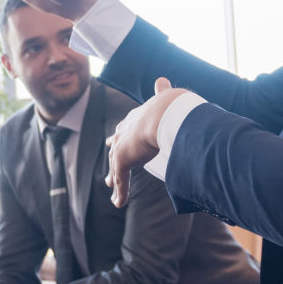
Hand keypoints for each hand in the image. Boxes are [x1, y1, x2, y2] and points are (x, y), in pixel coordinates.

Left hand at [105, 78, 187, 207]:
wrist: (165, 113)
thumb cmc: (170, 105)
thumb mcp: (166, 97)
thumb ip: (163, 91)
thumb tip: (162, 80)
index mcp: (135, 118)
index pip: (125, 127)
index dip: (121, 134)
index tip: (115, 137)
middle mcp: (125, 131)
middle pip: (116, 146)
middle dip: (114, 154)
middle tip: (111, 161)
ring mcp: (122, 146)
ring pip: (115, 167)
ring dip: (115, 178)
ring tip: (111, 186)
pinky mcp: (123, 160)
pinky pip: (121, 181)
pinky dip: (120, 192)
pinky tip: (118, 203)